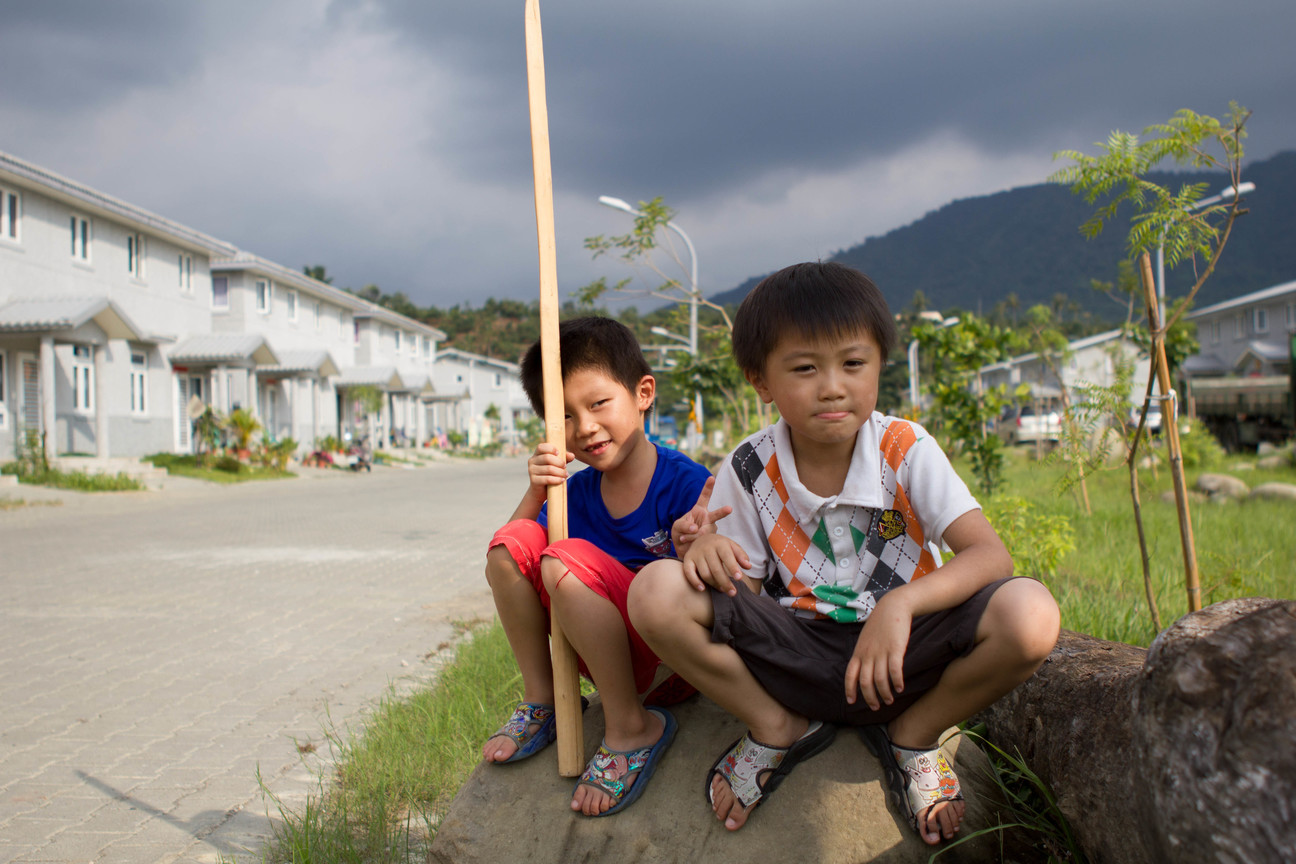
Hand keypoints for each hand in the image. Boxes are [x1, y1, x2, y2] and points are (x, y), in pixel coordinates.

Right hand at [527, 443, 571, 502]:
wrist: (541, 490)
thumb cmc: (550, 474)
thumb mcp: (558, 464)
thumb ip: (564, 458)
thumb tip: (572, 455)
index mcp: (537, 454)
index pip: (541, 447)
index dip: (550, 448)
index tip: (559, 453)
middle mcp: (532, 461)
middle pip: (547, 458)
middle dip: (559, 462)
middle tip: (565, 466)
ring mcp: (531, 471)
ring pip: (549, 469)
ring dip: (560, 472)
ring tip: (566, 474)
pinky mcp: (533, 480)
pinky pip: (547, 479)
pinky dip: (557, 480)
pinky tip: (562, 480)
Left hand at [671, 476, 732, 555]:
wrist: (683, 550)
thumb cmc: (680, 534)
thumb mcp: (677, 527)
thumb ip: (684, 525)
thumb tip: (696, 528)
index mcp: (699, 510)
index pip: (704, 497)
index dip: (708, 487)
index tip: (711, 478)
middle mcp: (707, 518)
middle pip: (716, 514)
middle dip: (723, 511)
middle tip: (729, 509)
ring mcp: (710, 530)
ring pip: (706, 531)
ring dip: (693, 535)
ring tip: (684, 538)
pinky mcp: (711, 541)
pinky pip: (703, 540)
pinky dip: (692, 541)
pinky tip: (686, 542)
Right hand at [682, 534, 750, 595]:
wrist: (701, 539)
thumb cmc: (720, 546)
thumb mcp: (732, 546)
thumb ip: (741, 555)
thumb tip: (748, 566)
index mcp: (720, 543)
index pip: (727, 556)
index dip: (733, 568)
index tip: (739, 579)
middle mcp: (707, 548)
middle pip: (716, 568)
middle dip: (725, 582)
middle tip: (733, 593)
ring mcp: (696, 554)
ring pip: (705, 573)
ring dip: (714, 584)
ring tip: (723, 590)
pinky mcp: (687, 560)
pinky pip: (689, 573)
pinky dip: (695, 582)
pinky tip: (702, 589)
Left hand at [844, 592, 912, 710]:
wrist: (892, 607)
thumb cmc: (880, 625)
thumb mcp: (866, 639)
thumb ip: (864, 654)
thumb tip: (864, 670)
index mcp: (858, 652)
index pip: (850, 675)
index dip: (850, 689)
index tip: (852, 702)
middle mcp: (867, 654)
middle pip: (865, 682)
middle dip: (869, 698)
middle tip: (876, 707)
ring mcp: (881, 652)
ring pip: (880, 680)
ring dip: (885, 693)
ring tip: (890, 700)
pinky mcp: (895, 649)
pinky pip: (895, 671)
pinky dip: (897, 682)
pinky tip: (900, 688)